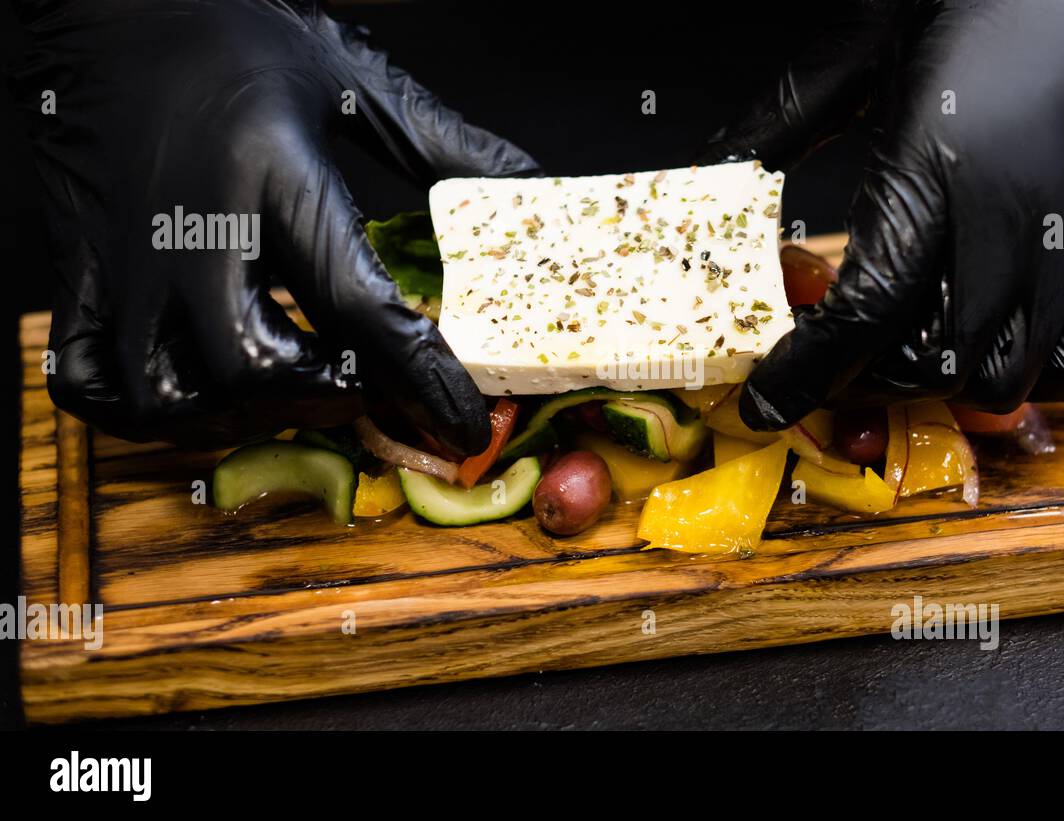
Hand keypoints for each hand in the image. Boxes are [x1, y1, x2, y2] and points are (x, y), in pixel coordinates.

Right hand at [13, 0, 538, 451]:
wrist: (111, 0)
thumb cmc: (235, 30)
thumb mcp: (349, 72)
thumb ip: (441, 137)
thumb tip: (528, 178)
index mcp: (274, 173)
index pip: (359, 306)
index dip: (422, 381)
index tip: (465, 425)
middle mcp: (193, 223)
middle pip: (253, 366)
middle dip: (322, 400)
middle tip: (358, 390)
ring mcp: (125, 252)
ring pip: (166, 391)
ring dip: (237, 417)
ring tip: (282, 393)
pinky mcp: (78, 263)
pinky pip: (86, 378)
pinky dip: (143, 411)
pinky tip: (195, 392)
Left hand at [700, 0, 1063, 428]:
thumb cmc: (972, 2)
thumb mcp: (859, 51)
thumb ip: (780, 121)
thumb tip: (713, 168)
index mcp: (935, 166)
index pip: (866, 307)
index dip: (807, 371)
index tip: (766, 401)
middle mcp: (1009, 216)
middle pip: (936, 361)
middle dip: (871, 382)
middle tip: (835, 363)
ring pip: (1010, 376)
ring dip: (946, 388)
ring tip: (909, 354)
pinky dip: (1031, 380)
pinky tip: (992, 348)